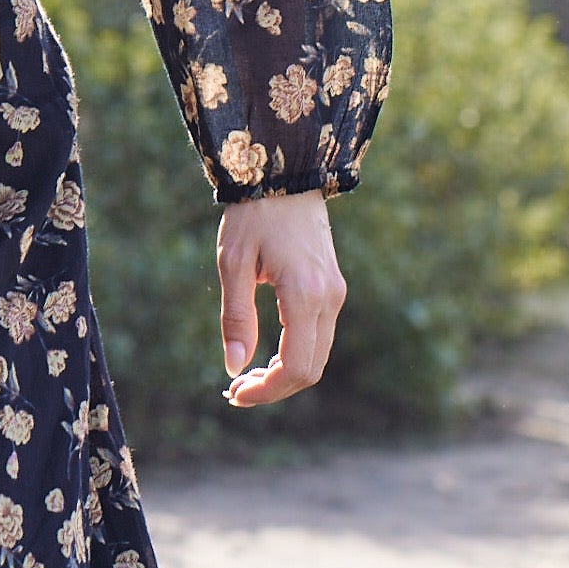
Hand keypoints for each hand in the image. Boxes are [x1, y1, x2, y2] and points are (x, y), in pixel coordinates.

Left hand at [217, 190, 345, 409]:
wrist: (285, 174)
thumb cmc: (253, 215)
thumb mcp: (233, 263)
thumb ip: (236, 318)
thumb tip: (233, 369)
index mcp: (305, 294)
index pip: (295, 366)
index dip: (267, 391)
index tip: (235, 393)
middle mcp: (328, 298)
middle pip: (311, 369)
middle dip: (275, 388)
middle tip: (237, 390)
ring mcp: (335, 293)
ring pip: (318, 356)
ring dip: (285, 373)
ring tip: (248, 376)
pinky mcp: (333, 287)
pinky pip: (319, 336)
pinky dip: (296, 354)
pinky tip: (267, 354)